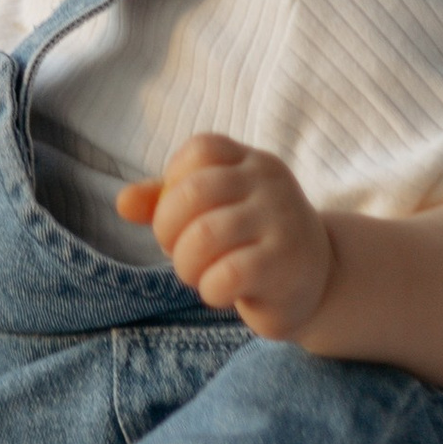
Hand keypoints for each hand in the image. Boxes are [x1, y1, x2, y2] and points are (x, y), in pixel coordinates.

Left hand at [115, 135, 335, 338]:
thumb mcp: (213, 211)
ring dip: (186, 264)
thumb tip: (122, 203)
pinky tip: (219, 292)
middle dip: (167, 229)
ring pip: (205, 235)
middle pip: (193, 191)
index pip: (200, 150)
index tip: (182, 215)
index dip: (174, 184)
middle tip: (177, 252)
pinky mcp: (286, 265)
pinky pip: (227, 274)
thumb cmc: (251, 240)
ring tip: (197, 275)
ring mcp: (282, 221)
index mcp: (251, 162)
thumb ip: (166, 200)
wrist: (320, 281)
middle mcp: (270, 183)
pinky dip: (210, 289)